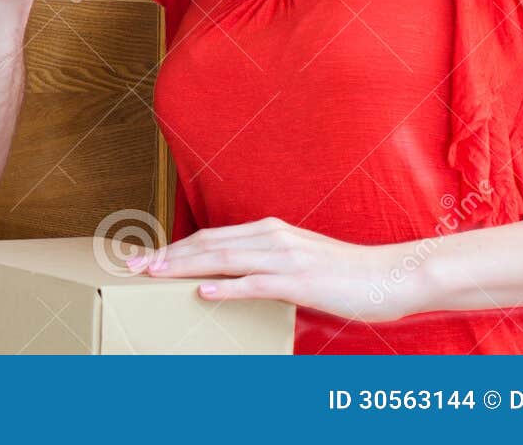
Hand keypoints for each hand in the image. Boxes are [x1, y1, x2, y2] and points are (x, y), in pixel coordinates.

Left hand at [125, 217, 422, 322]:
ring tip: (154, 275)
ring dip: (185, 266)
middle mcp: (271, 237)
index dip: (176, 247)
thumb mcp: (297, 263)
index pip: (211, 237)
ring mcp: (285, 257)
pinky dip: (227, 286)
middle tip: (133, 267)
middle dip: (168, 255)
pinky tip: (204, 292)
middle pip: (208, 244)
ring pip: (223, 258)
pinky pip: (256, 282)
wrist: (389, 276)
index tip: (145, 258)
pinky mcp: (299, 279)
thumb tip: (232, 280)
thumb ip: (265, 265)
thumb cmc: (343, 275)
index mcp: (269, 231)